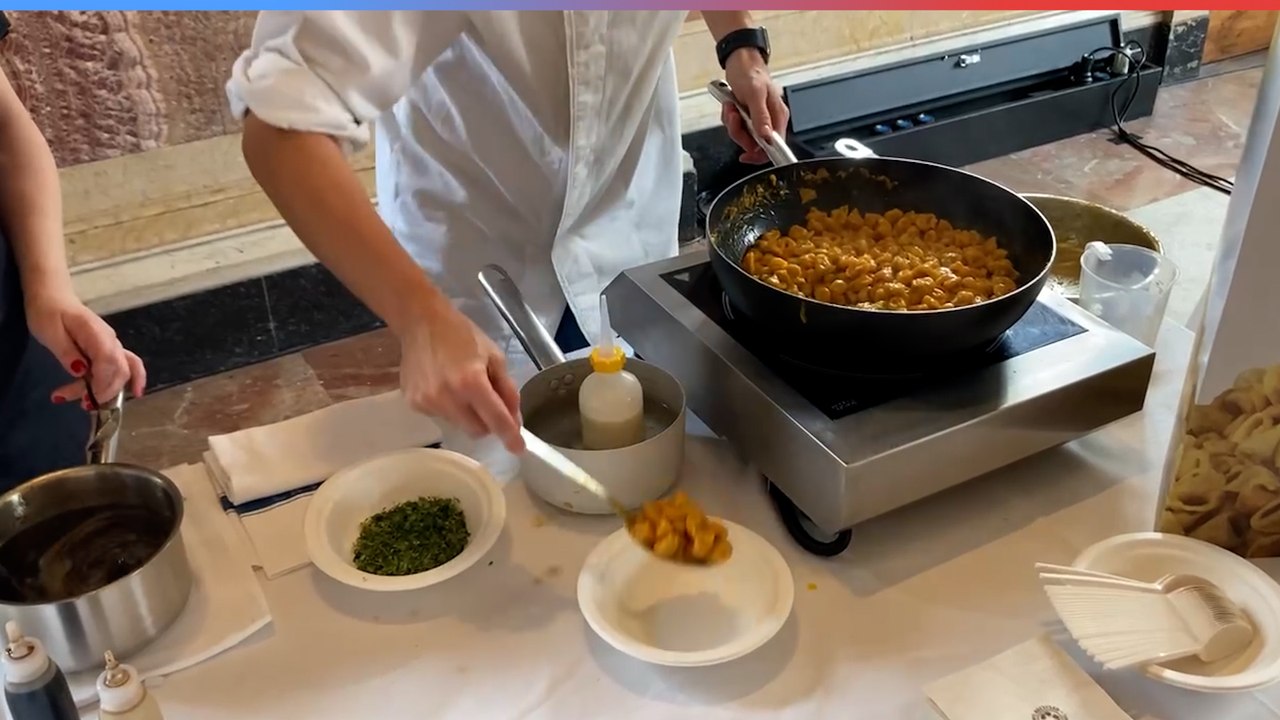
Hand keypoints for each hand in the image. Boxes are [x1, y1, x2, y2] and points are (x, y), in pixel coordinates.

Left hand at [25, 290, 145, 407]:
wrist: (52, 297)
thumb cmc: (47, 313)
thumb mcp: (49, 331)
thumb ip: (67, 351)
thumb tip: (81, 371)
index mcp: (95, 334)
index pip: (108, 361)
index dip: (101, 383)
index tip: (87, 398)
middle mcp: (110, 340)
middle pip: (119, 370)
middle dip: (104, 391)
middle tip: (82, 404)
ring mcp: (112, 344)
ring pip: (122, 371)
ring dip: (110, 390)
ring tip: (89, 403)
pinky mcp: (109, 349)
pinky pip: (128, 365)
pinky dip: (133, 380)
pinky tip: (136, 392)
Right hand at [397, 302, 524, 452]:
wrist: (420, 322)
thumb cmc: (461, 335)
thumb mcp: (494, 356)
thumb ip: (507, 390)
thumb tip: (514, 420)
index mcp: (471, 382)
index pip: (495, 419)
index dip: (510, 436)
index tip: (518, 448)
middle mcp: (448, 396)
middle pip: (477, 430)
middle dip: (488, 422)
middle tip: (488, 402)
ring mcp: (427, 402)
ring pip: (458, 425)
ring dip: (467, 414)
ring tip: (462, 386)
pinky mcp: (414, 403)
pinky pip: (441, 417)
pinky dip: (449, 408)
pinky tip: (444, 386)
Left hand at [721, 49, 788, 164]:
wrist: (739, 59)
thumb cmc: (750, 72)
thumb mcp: (755, 94)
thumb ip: (761, 117)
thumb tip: (766, 137)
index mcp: (778, 116)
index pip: (775, 146)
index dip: (760, 154)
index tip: (746, 154)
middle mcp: (770, 120)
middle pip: (755, 144)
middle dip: (740, 133)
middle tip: (734, 117)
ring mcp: (758, 118)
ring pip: (743, 136)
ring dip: (733, 124)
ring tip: (732, 107)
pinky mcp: (747, 116)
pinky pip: (737, 127)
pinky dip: (730, 119)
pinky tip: (731, 105)